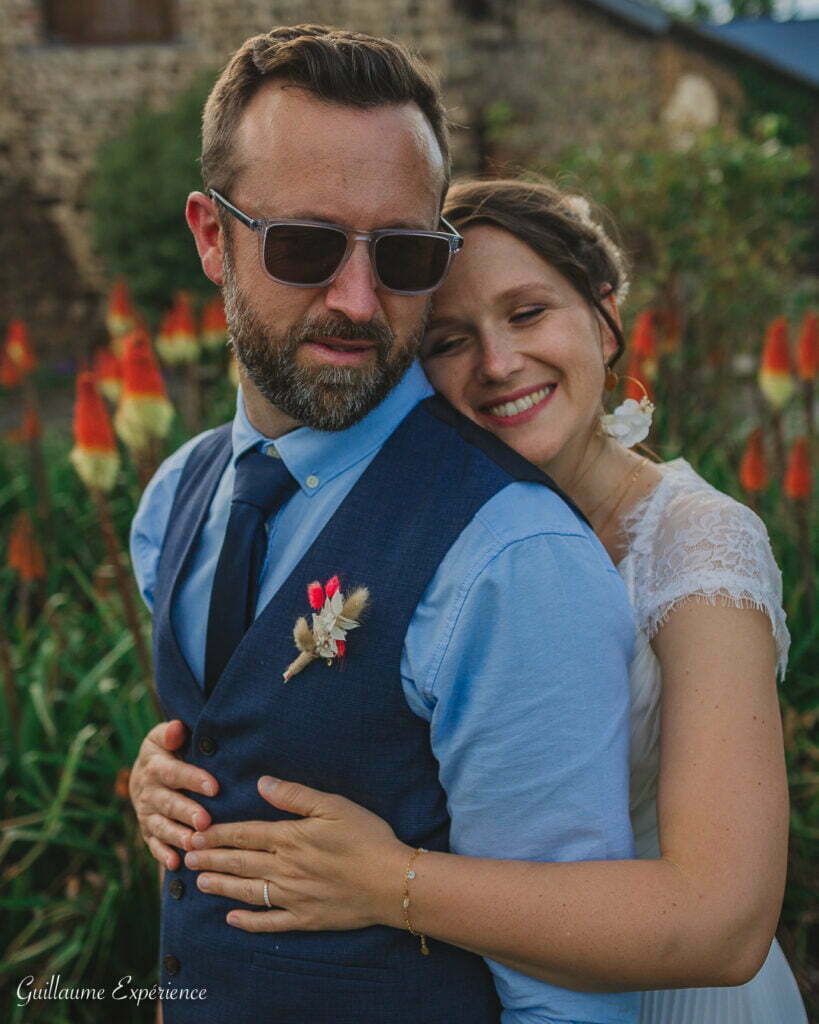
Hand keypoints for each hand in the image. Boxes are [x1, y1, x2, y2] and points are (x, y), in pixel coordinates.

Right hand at [129, 719, 219, 869]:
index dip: (192, 779)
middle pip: (167, 803)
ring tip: (194, 844)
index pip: (174, 772)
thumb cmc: (167, 749)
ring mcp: (146, 813)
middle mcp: (147, 791)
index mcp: (155, 765)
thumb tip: (177, 728)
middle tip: (205, 821)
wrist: (144, 770)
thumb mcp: (164, 736)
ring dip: (177, 836)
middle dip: (186, 812)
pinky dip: (163, 854)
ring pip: (161, 826)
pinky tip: (176, 863)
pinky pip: (153, 844)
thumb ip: (171, 733)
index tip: (214, 787)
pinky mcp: (147, 830)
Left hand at [183, 777, 409, 932]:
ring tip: (198, 883)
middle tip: (186, 857)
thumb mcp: (334, 805)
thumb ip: (295, 795)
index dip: (218, 834)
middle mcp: (285, 868)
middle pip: (240, 863)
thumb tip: (262, 783)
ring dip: (221, 886)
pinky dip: (248, 921)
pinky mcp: (305, 918)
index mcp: (290, 838)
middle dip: (211, 859)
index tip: (196, 834)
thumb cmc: (366, 837)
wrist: (390, 882)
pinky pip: (269, 921)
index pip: (245, 834)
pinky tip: (232, 919)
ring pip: (247, 891)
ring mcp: (293, 896)